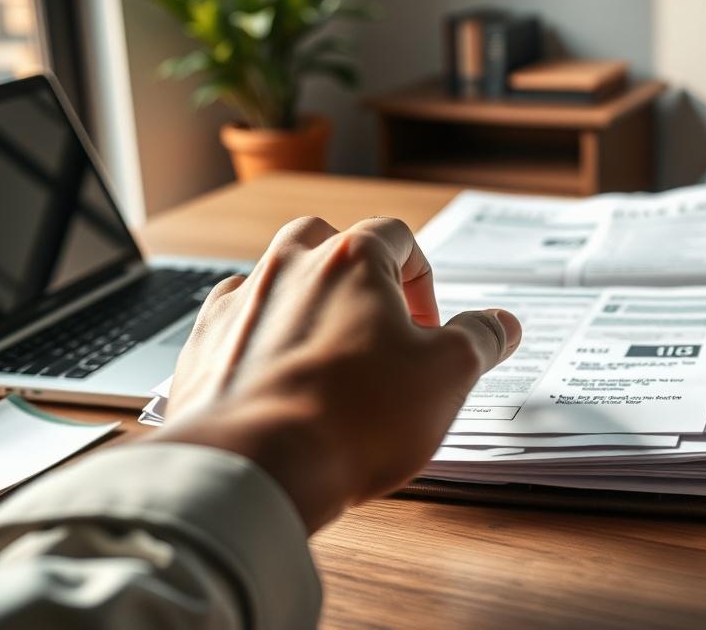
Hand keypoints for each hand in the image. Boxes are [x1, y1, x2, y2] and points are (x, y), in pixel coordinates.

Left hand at [144, 216, 520, 532]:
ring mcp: (239, 304)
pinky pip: (239, 325)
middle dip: (358, 277)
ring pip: (279, 281)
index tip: (429, 326)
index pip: (395, 236)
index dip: (422, 279)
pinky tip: (281, 381)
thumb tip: (501, 323)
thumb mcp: (447, 376)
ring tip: (331, 359)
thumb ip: (479, 339)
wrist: (253, 468)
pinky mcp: (204, 345)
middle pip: (329, 243)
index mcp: (349, 260)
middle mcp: (288, 267)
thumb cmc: (351, 418)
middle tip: (378, 328)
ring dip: (308, 306)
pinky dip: (263, 340)